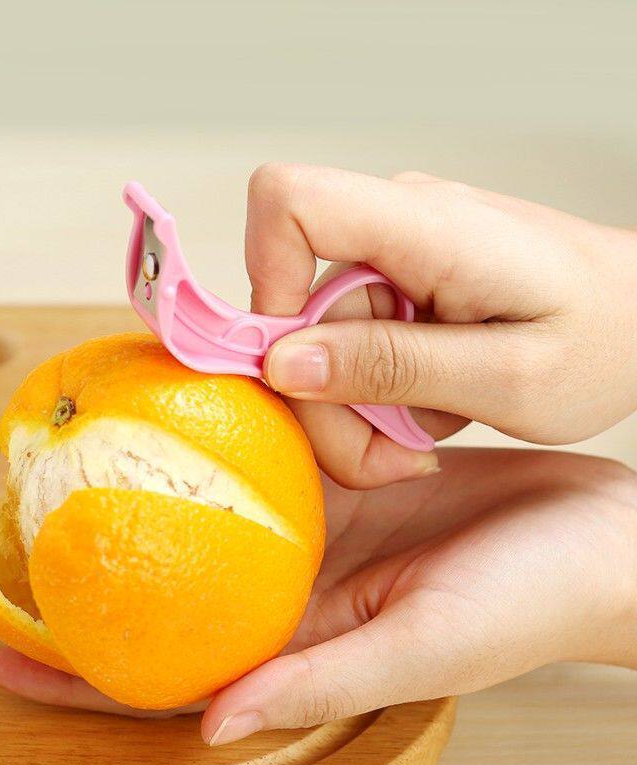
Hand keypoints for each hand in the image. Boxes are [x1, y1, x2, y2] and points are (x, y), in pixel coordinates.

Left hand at [0, 450, 636, 744]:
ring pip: (211, 504)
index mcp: (301, 642)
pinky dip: (220, 434)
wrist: (599, 530)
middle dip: (95, 568)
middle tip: (16, 539)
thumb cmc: (530, 604)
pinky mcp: (340, 472)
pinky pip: (263, 450)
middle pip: (170, 581)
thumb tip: (211, 724)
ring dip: (152, 486)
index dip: (80, 677)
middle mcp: (294, 583)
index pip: (168, 670)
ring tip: (81, 460)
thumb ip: (319, 680)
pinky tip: (181, 406)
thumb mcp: (423, 650)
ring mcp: (313, 523)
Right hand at [245, 163, 636, 486]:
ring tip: (425, 434)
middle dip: (327, 401)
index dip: (265, 283)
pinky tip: (428, 406)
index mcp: (427, 226)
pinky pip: (350, 340)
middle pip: (297, 308)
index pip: (288, 203)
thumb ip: (393, 365)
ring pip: (320, 338)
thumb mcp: (508, 378)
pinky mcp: (398, 279)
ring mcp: (395, 251)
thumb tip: (284, 363)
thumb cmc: (607, 341)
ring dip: (358, 405)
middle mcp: (397, 223)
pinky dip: (375, 390)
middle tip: (389, 456)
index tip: (296, 369)